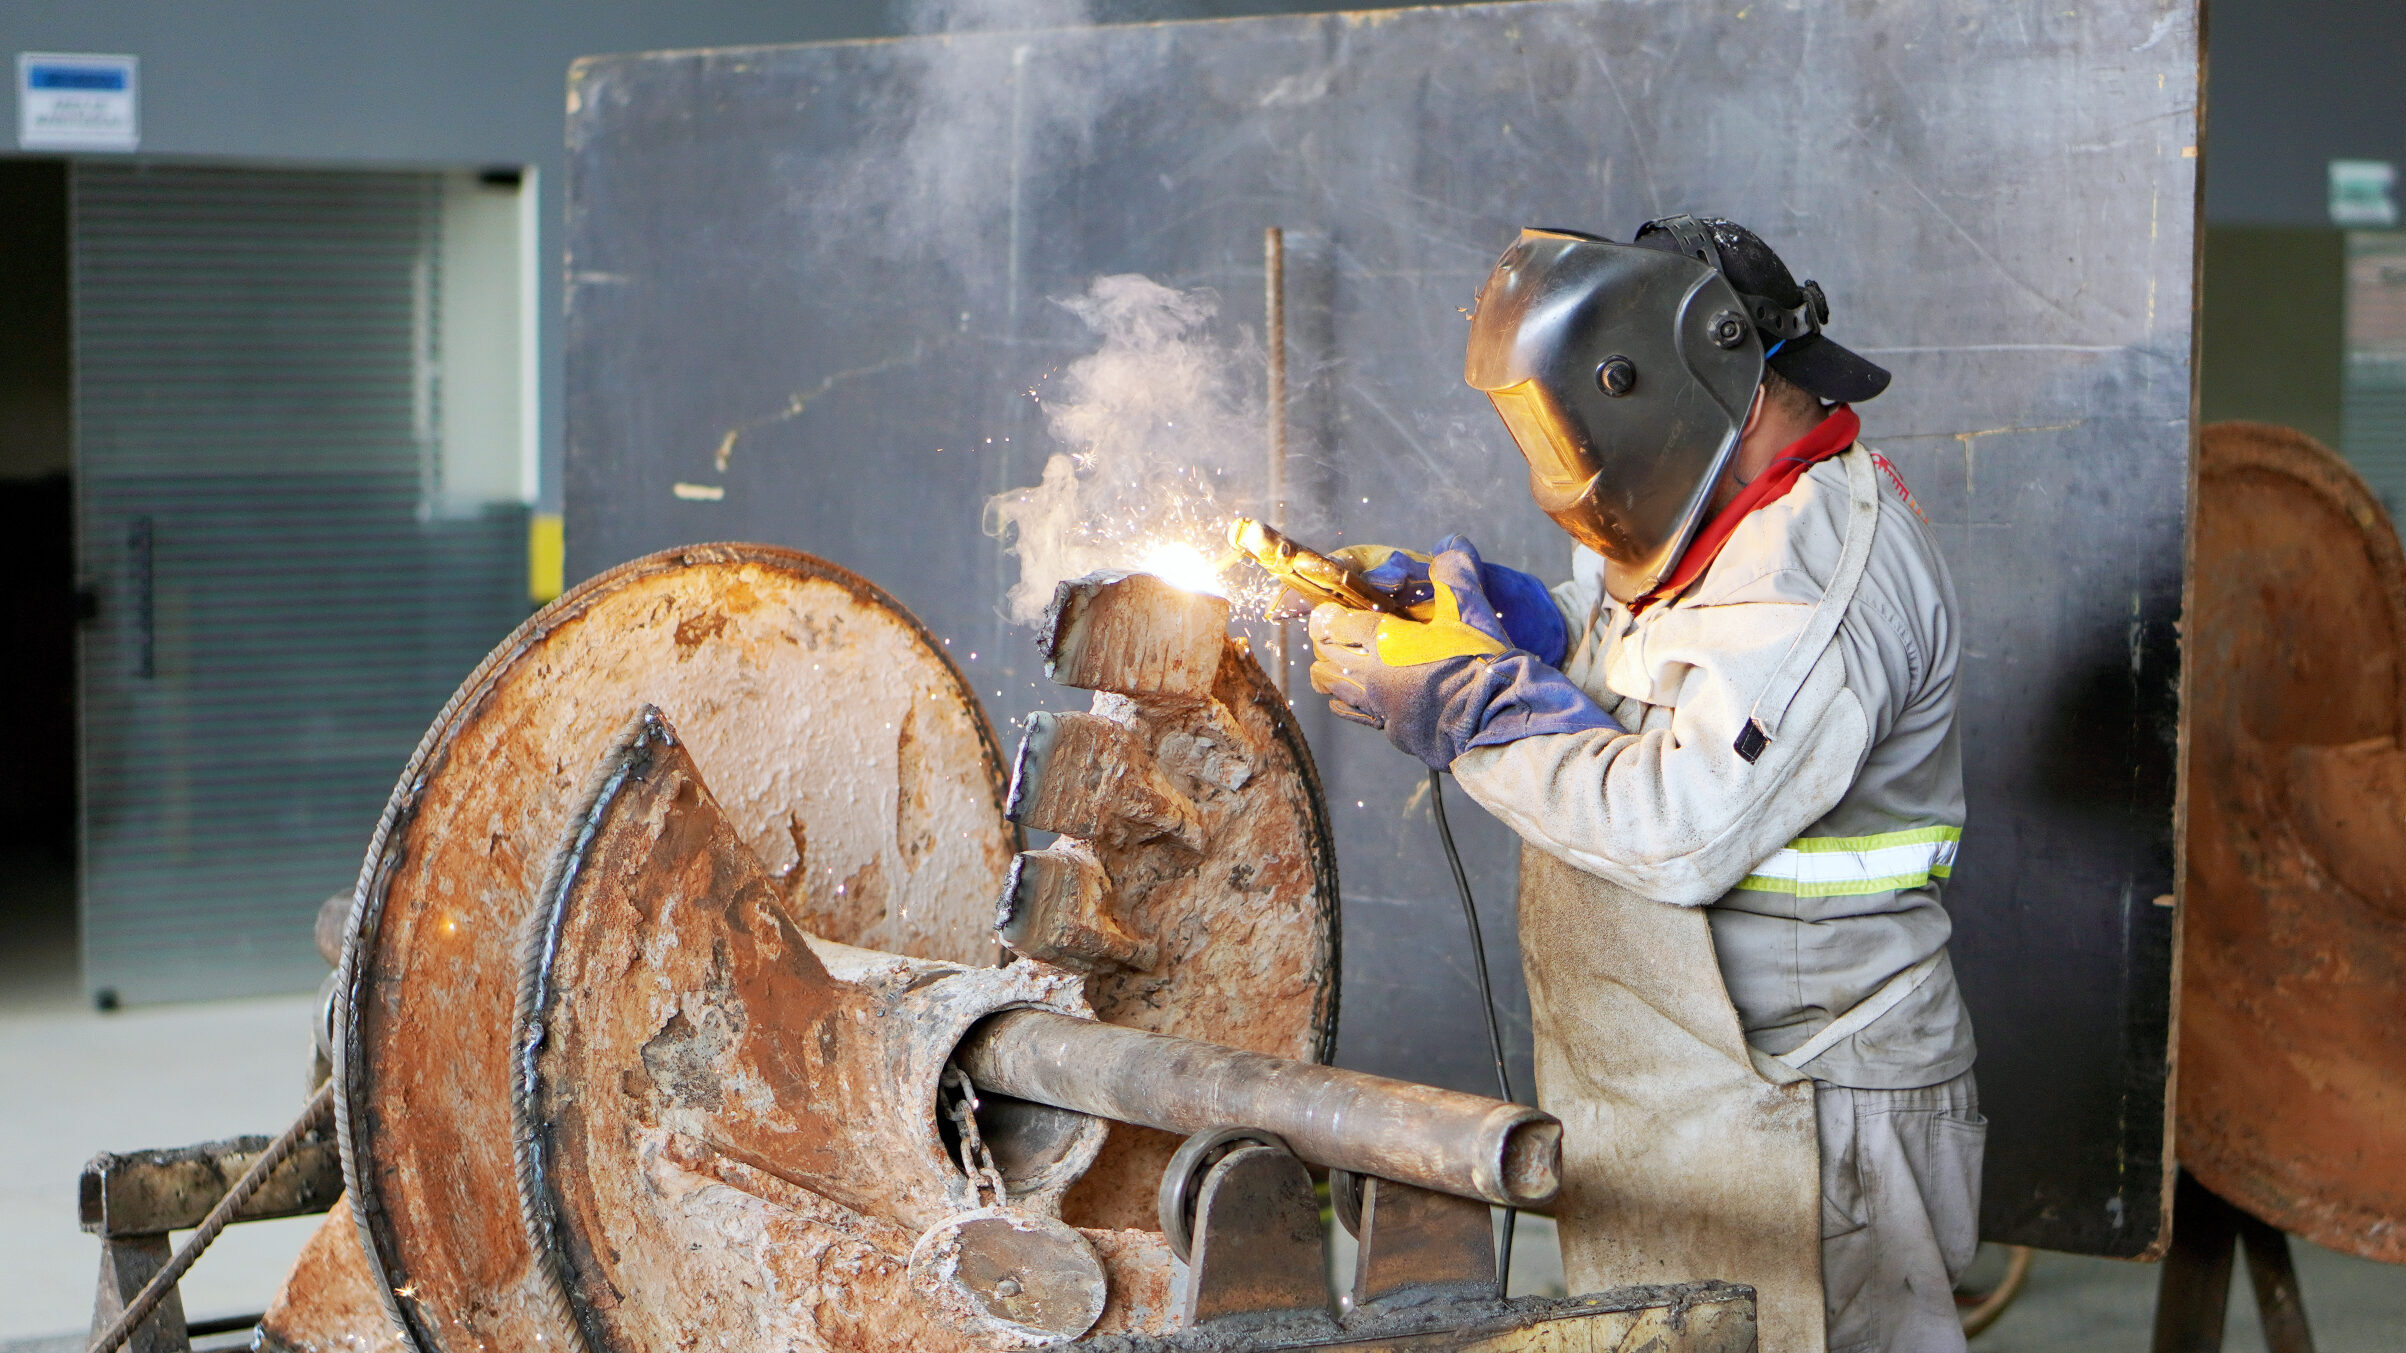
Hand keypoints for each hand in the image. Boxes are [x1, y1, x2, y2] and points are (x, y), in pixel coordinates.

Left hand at [1307, 536, 1618, 767]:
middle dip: (1324, 643)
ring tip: (1331, 664)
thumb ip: (1455, 573)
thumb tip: (1449, 545)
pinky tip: (1351, 699)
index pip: (1335, 624)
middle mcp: (1373, 677)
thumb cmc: (1481, 662)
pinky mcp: (1394, 733)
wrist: (1496, 718)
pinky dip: (1349, 703)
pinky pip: (1358, 715)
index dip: (1328, 615)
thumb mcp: (1469, 609)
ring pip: (1335, 690)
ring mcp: (1381, 708)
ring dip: (1331, 674)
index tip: (1329, 609)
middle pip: (1327, 657)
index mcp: (1384, 642)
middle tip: (1330, 633)